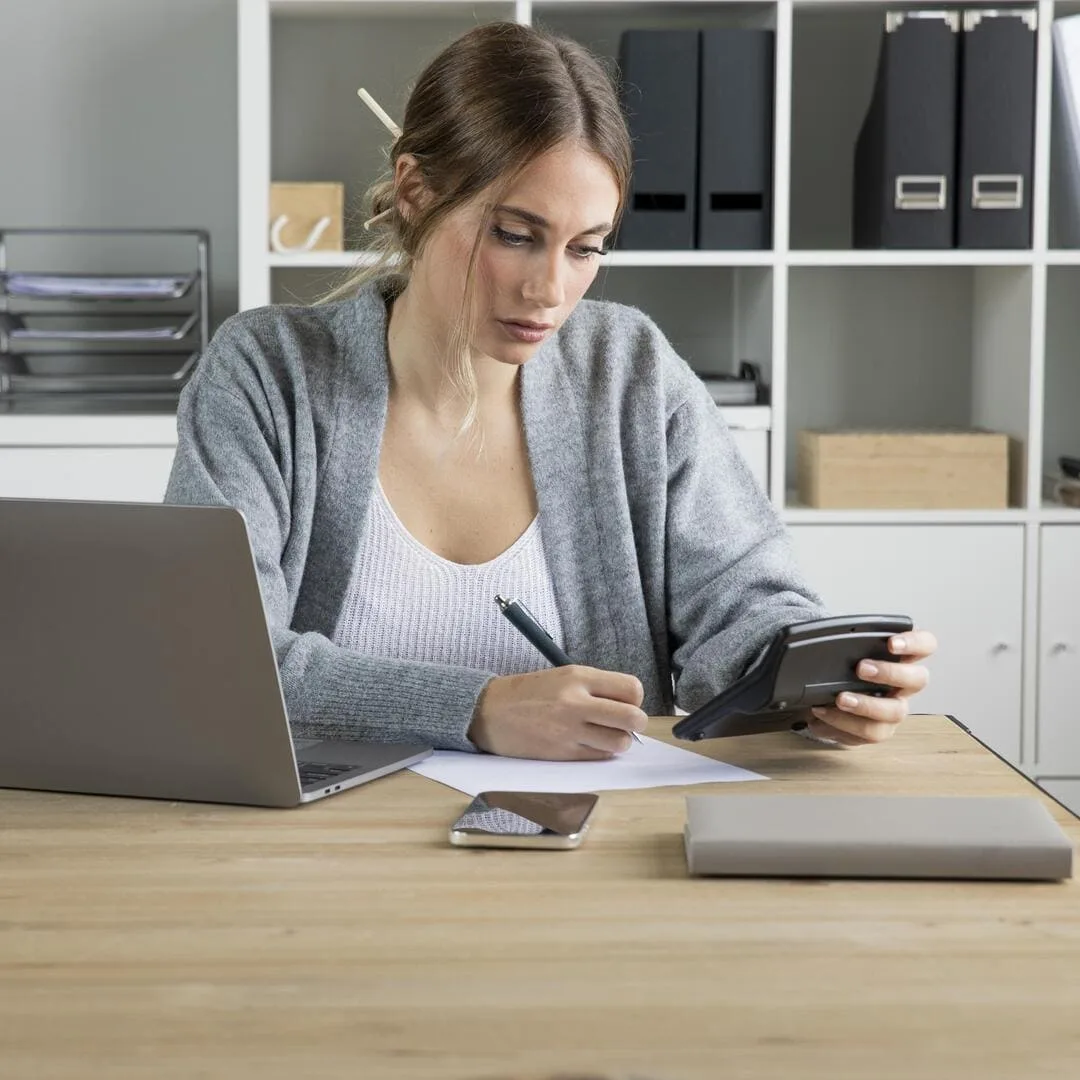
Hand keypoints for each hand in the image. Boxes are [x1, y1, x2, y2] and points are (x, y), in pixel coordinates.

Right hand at [468, 666, 647, 759]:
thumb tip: (628, 706)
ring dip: (619, 742)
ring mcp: (569, 730)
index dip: (634, 699)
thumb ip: (596, 687)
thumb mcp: (563, 676)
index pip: (631, 688)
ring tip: (605, 736)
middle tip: (625, 724)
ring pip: (619, 742)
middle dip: (635, 723)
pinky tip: (588, 744)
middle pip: (632, 717)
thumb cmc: (528, 694)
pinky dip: (601, 753)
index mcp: (578, 677)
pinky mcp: (562, 753)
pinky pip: (599, 756)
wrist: (488, 712)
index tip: (626, 704)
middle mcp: (576, 702)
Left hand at [805, 628, 936, 746]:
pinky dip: (841, 723)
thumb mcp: (848, 654)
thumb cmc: (847, 672)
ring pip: (894, 712)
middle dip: (890, 673)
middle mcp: (904, 686)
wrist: (833, 703)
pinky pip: (868, 733)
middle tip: (861, 668)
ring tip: (839, 699)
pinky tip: (822, 715)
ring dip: (866, 705)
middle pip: (917, 679)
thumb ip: (848, 645)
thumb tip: (824, 640)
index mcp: (902, 659)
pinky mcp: (878, 731)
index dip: (914, 642)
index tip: (891, 642)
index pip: (925, 645)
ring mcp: (894, 710)